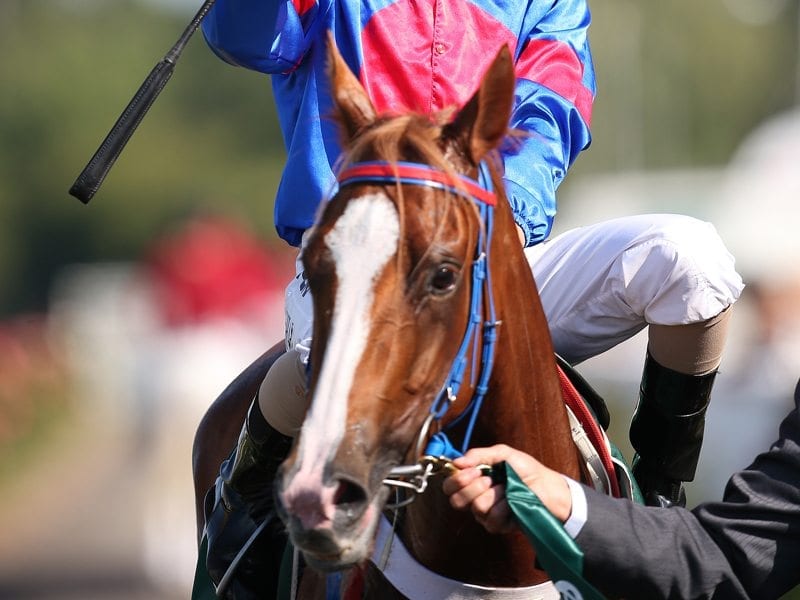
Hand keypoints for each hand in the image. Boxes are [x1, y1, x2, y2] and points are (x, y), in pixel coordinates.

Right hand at [442, 444, 572, 533]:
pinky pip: (491, 519)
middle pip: (455, 500)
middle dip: (471, 487)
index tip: (473, 470)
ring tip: (506, 489)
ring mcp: (486, 513)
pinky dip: (503, 507)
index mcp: (474, 480)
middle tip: (488, 479)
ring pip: (475, 508)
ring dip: (493, 495)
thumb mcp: (503, 454)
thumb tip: (456, 462)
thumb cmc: (527, 470)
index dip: (456, 479)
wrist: (548, 487)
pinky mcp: (498, 526)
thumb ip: (478, 455)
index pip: (450, 486)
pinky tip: (511, 502)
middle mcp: (476, 498)